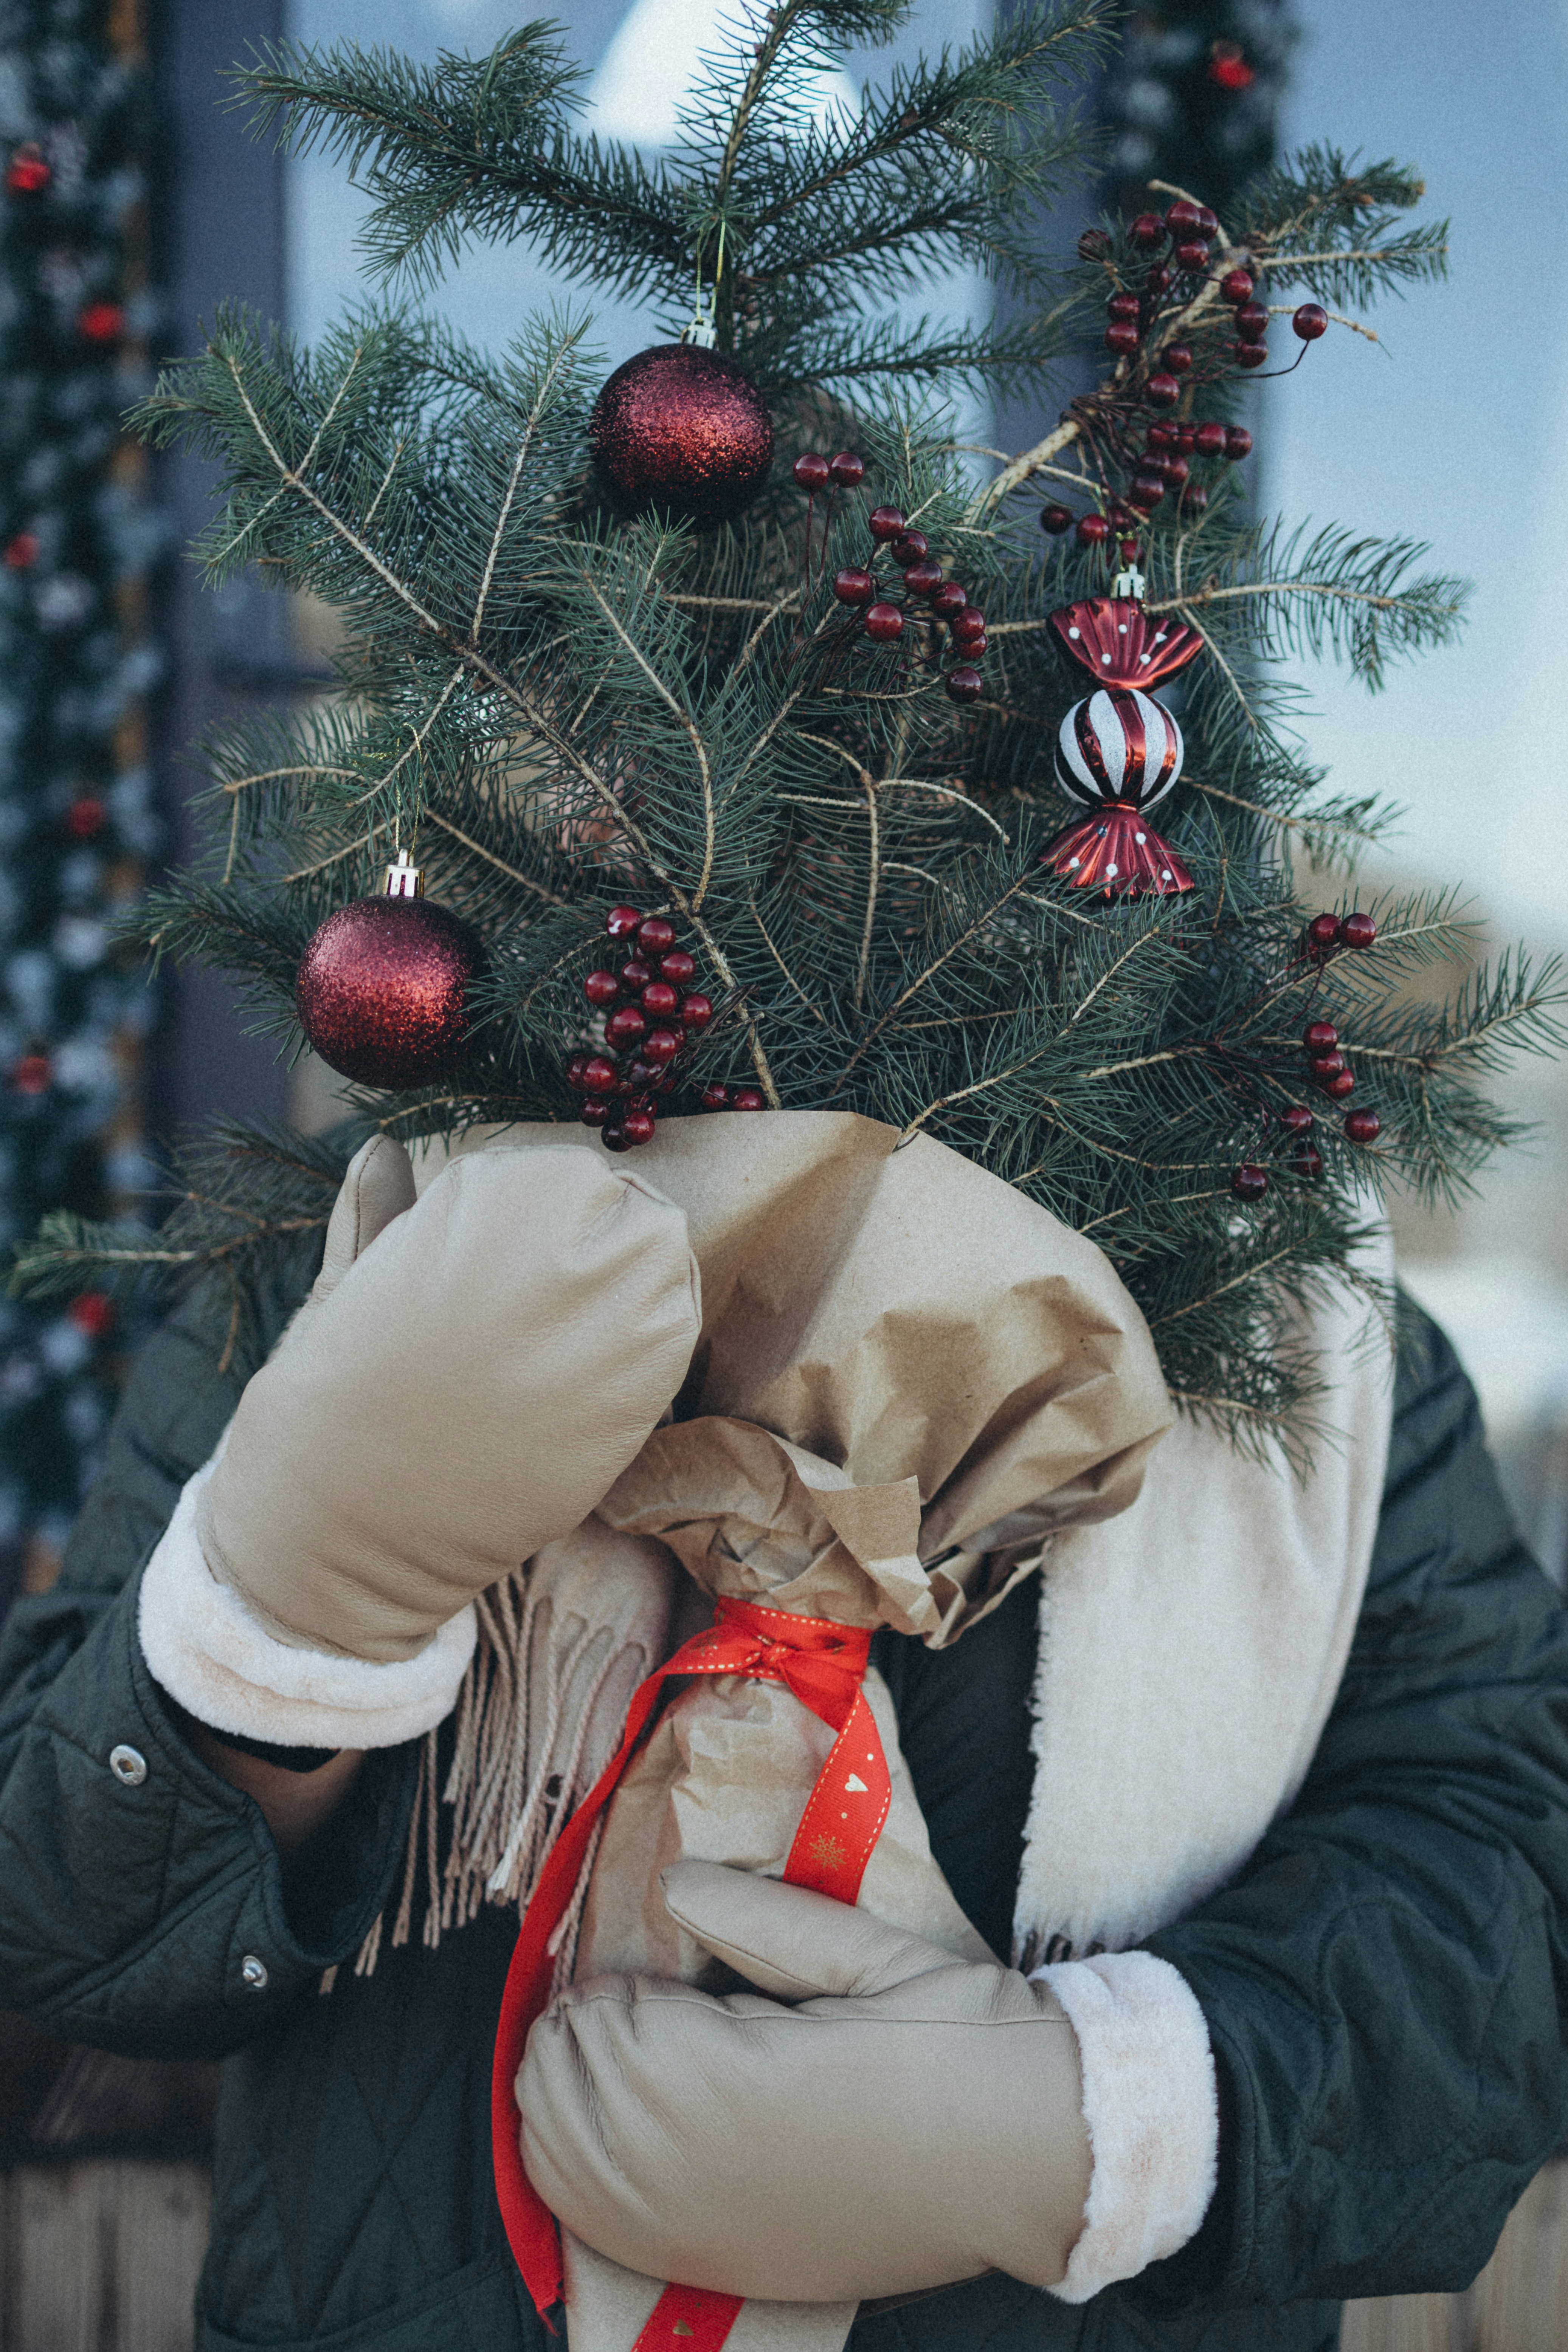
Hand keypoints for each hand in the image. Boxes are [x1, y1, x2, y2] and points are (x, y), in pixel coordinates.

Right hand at [196, 1140, 699, 1661]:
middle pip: (627, 1207)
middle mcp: (555, 1260)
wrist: (334, 1543)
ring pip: (663, 1265)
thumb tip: (381, 1151)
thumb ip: (377, 1220)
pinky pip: (671, 1341)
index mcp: (476, 1214)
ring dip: (632, 1284)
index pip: (558, 1168)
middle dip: (596, 1236)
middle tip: (545, 1287)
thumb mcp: (340, 1297)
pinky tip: (596, 1370)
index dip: (537, 1203)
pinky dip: (648, 1342)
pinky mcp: (631, 1411)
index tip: (506, 1244)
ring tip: (570, 1326)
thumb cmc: (321, 1413)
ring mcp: (604, 1335)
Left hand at [519, 1861, 1090, 2303]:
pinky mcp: (723, 2269)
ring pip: (556, 2160)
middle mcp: (704, 2172)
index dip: (611, 1985)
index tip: (653, 1971)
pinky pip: (594, 2226)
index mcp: (743, 2082)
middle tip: (641, 2001)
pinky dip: (579, 2169)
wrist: (1039, 2163)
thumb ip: (765, 1918)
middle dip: (580, 2032)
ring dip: (571, 2095)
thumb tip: (675, 1880)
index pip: (603, 2026)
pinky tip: (624, 2126)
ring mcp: (706, 2234)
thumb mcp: (875, 1957)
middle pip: (559, 2090)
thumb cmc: (965, 2047)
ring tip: (634, 2054)